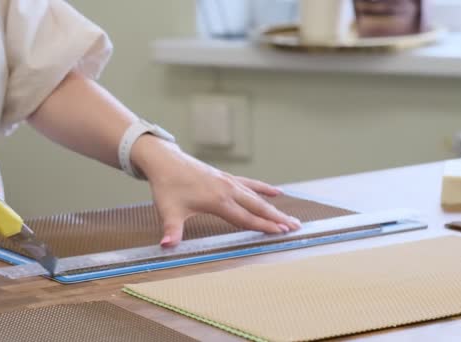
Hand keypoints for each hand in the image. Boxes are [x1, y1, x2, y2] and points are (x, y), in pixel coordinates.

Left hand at [131, 135, 300, 246]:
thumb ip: (171, 230)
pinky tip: (276, 193)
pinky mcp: (225, 177)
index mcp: (217, 200)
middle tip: (295, 227)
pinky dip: (264, 188)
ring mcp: (228, 182)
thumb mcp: (168, 210)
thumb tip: (167, 245)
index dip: (263, 226)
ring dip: (274, 207)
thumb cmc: (167, 186)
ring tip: (290, 217)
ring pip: (256, 196)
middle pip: (257, 207)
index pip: (245, 217)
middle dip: (277, 218)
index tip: (280, 233)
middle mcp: (227, 190)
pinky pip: (250, 184)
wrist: (165, 160)